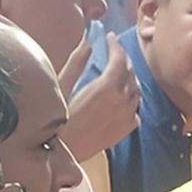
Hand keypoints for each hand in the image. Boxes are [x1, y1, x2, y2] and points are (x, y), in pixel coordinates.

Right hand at [61, 32, 140, 161]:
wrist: (60, 154)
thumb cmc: (54, 120)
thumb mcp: (61, 86)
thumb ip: (77, 62)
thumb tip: (87, 41)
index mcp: (107, 87)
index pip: (119, 59)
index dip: (115, 45)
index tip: (110, 37)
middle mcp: (122, 101)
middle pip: (130, 73)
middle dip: (123, 59)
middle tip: (114, 50)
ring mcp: (126, 117)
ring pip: (136, 90)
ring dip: (129, 77)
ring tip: (119, 70)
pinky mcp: (125, 130)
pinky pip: (135, 109)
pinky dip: (131, 98)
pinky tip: (122, 96)